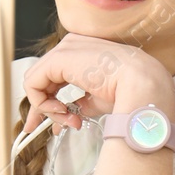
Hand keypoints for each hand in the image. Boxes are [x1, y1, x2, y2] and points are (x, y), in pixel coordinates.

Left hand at [20, 34, 174, 134]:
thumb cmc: (130, 89)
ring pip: (36, 82)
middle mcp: (72, 46)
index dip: (50, 100)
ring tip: (66, 120)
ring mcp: (64, 50)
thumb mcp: (98, 98)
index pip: (56, 76)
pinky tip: (61, 111)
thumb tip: (67, 115)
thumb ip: (79, 103)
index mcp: (84, 51)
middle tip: (45, 128)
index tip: (54, 121)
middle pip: (43, 79)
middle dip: (42, 107)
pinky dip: (42, 103)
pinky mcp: (57, 59)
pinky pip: (33, 84)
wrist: (141, 83)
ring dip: (47, 108)